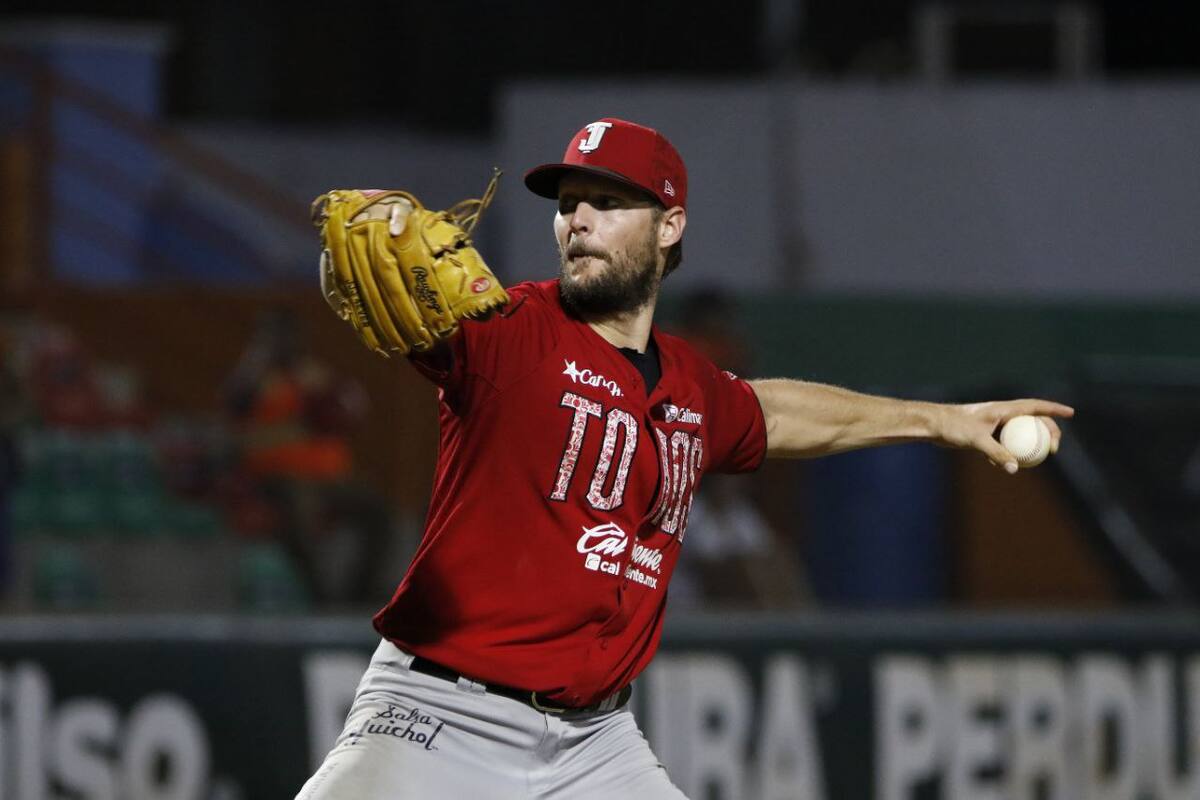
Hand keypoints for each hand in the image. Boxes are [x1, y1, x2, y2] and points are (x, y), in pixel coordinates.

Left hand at [935, 399, 1074, 473]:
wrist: (933, 426)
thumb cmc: (953, 427)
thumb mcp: (976, 440)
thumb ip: (996, 453)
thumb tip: (1014, 469)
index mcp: (1004, 408)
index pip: (1036, 406)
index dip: (1055, 409)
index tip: (1072, 413)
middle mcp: (1001, 414)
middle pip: (1032, 421)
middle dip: (1048, 432)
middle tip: (1055, 449)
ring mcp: (994, 424)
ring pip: (1020, 434)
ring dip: (1030, 445)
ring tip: (1037, 460)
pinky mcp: (985, 434)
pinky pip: (1005, 443)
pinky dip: (1010, 452)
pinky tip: (1005, 465)